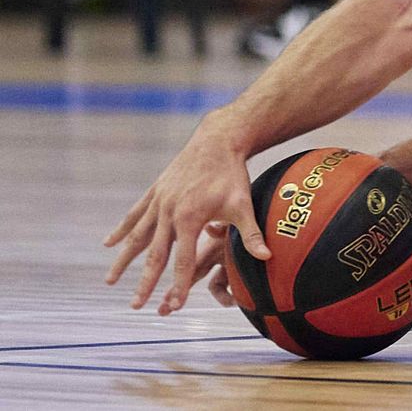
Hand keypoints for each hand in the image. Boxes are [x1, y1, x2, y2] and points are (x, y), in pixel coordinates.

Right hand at [103, 115, 267, 314]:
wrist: (218, 141)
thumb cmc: (232, 175)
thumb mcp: (243, 205)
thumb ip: (251, 234)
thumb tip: (267, 258)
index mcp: (189, 219)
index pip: (183, 260)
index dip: (179, 285)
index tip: (174, 306)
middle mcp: (168, 212)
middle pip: (155, 255)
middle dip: (144, 282)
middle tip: (134, 306)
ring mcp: (159, 201)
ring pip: (137, 236)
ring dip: (124, 260)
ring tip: (109, 281)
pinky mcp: (155, 191)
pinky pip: (134, 215)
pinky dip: (121, 230)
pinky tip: (108, 244)